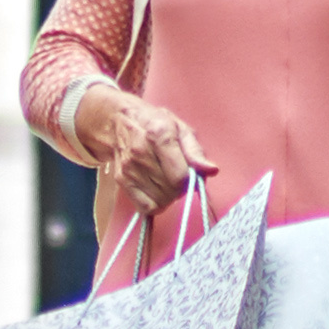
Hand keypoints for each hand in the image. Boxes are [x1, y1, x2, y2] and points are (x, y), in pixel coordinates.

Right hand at [86, 87, 205, 225]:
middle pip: (171, 189)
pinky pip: (145, 207)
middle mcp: (141, 152)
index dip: (190, 179)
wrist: (117, 120)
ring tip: (166, 180)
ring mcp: (129, 168)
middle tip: (177, 175)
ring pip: (160, 200)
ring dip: (169, 196)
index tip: (190, 173)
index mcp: (159, 134)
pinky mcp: (121, 180)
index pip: (180, 176)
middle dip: (180, 187)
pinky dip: (155, 204)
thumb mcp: (180, 128)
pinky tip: (156, 191)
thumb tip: (212, 170)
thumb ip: (196, 150)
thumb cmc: (153, 123)